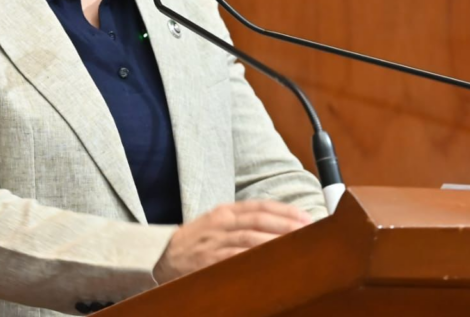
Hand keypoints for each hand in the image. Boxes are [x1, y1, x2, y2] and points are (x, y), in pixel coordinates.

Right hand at [153, 200, 311, 282]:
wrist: (160, 257)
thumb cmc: (195, 242)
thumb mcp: (217, 224)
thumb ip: (243, 223)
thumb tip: (279, 228)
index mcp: (225, 212)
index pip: (260, 206)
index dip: (285, 211)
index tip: (306, 217)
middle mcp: (221, 222)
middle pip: (259, 220)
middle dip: (287, 225)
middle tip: (309, 232)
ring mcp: (214, 242)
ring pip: (250, 238)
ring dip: (276, 241)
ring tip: (297, 246)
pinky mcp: (208, 261)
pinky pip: (235, 258)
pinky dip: (255, 259)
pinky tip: (271, 262)